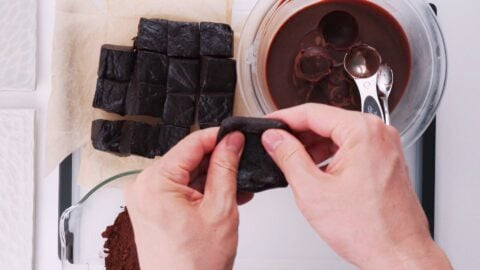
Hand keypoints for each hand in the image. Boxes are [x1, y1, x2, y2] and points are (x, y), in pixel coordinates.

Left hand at [125, 128, 250, 269]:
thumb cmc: (193, 265)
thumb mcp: (220, 209)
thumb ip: (225, 168)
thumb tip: (231, 141)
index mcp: (155, 183)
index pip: (191, 143)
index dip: (218, 137)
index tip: (237, 136)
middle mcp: (143, 187)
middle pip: (187, 158)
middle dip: (217, 161)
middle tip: (242, 165)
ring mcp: (145, 198)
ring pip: (185, 173)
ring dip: (212, 178)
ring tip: (237, 188)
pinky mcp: (151, 208)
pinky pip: (178, 188)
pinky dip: (200, 191)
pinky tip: (222, 197)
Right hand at [261, 104, 450, 269]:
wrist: (398, 255)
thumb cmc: (370, 230)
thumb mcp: (313, 190)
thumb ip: (288, 157)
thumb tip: (275, 138)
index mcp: (363, 132)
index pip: (313, 113)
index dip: (284, 118)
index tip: (269, 124)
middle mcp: (379, 134)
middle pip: (327, 122)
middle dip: (298, 135)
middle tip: (275, 146)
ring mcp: (385, 147)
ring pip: (339, 136)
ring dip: (313, 147)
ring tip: (293, 163)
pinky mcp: (385, 161)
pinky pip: (352, 148)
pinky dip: (330, 157)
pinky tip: (315, 172)